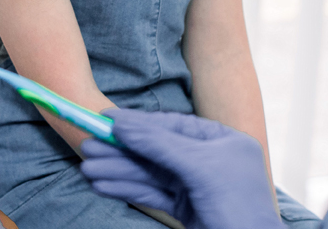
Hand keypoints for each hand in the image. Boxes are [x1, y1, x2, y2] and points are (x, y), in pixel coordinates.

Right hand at [79, 109, 280, 228]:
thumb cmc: (239, 209)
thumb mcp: (199, 168)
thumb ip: (159, 144)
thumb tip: (122, 124)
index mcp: (222, 141)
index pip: (171, 125)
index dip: (137, 123)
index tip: (105, 119)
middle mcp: (209, 160)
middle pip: (155, 150)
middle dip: (121, 151)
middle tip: (88, 146)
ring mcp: (197, 186)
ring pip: (150, 174)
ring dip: (119, 172)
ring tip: (88, 170)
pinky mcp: (187, 209)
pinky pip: (152, 194)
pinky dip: (128, 190)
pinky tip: (104, 186)